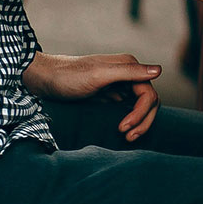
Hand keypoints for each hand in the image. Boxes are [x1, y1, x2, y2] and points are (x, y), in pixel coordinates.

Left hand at [22, 51, 161, 141]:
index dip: (141, 114)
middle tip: (128, 137)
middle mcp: (128, 74)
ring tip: (126, 136)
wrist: (44, 79)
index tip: (123, 129)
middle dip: (142, 121)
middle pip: (149, 102)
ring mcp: (119, 85)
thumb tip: (159, 70)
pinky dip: (129, 120)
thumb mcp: (98, 75)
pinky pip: (128, 108)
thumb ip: (129, 72)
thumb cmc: (67, 76)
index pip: (149, 95)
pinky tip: (121, 129)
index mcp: (129, 66)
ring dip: (139, 122)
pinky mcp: (110, 95)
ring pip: (140, 106)